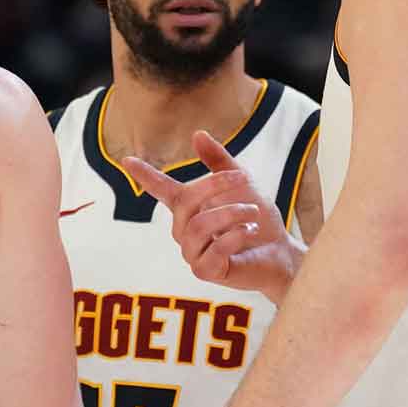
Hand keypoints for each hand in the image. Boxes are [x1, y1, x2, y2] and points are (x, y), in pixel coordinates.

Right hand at [124, 131, 303, 303]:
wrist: (281, 252)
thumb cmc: (258, 219)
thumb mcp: (242, 184)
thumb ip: (219, 162)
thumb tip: (197, 134)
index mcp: (189, 208)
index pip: (161, 190)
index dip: (144, 175)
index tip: (126, 159)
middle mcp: (185, 231)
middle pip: (185, 202)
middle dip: (214, 185)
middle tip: (243, 179)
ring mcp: (193, 253)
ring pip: (199, 226)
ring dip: (231, 213)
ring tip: (252, 213)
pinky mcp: (207, 271)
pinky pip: (214, 249)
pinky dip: (235, 235)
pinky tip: (250, 231)